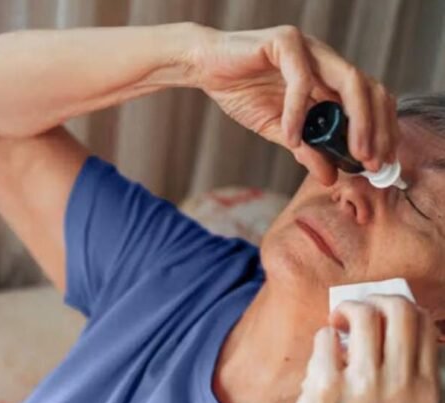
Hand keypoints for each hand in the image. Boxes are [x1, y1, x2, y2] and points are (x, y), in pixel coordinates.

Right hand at [192, 25, 399, 184]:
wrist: (205, 69)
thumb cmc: (241, 93)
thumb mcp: (280, 130)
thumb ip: (306, 149)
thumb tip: (330, 176)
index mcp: (329, 77)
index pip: (371, 100)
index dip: (381, 130)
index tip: (378, 164)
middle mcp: (326, 59)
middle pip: (370, 89)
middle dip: (377, 128)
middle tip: (371, 163)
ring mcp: (309, 47)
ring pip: (349, 80)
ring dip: (356, 121)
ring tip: (350, 154)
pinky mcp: (285, 41)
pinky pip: (301, 80)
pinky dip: (298, 112)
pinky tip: (289, 137)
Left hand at [294, 295, 439, 402]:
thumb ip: (404, 373)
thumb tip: (388, 327)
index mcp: (425, 390)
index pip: (424, 324)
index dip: (402, 308)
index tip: (384, 314)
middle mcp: (401, 385)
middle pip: (398, 309)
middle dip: (375, 300)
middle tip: (358, 312)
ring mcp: (365, 385)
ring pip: (363, 313)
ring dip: (346, 311)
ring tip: (337, 325)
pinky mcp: (327, 387)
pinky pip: (326, 336)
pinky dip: (323, 337)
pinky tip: (323, 353)